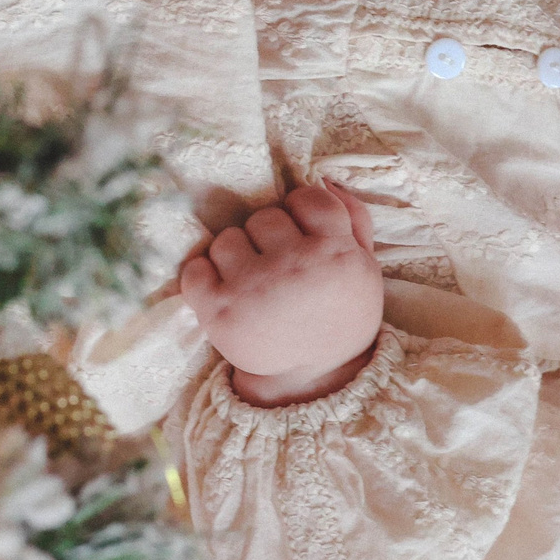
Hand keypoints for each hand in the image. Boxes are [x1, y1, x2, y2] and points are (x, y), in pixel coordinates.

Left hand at [180, 182, 383, 406]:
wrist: (316, 379)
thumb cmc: (339, 313)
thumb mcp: (364, 268)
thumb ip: (353, 219)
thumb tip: (325, 179)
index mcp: (336, 252)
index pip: (307, 198)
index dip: (301, 212)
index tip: (301, 234)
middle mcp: (295, 266)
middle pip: (263, 217)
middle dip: (268, 237)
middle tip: (278, 266)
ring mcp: (255, 288)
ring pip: (227, 239)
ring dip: (236, 256)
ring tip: (252, 281)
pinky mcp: (220, 312)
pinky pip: (195, 269)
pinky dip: (203, 277)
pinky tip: (224, 292)